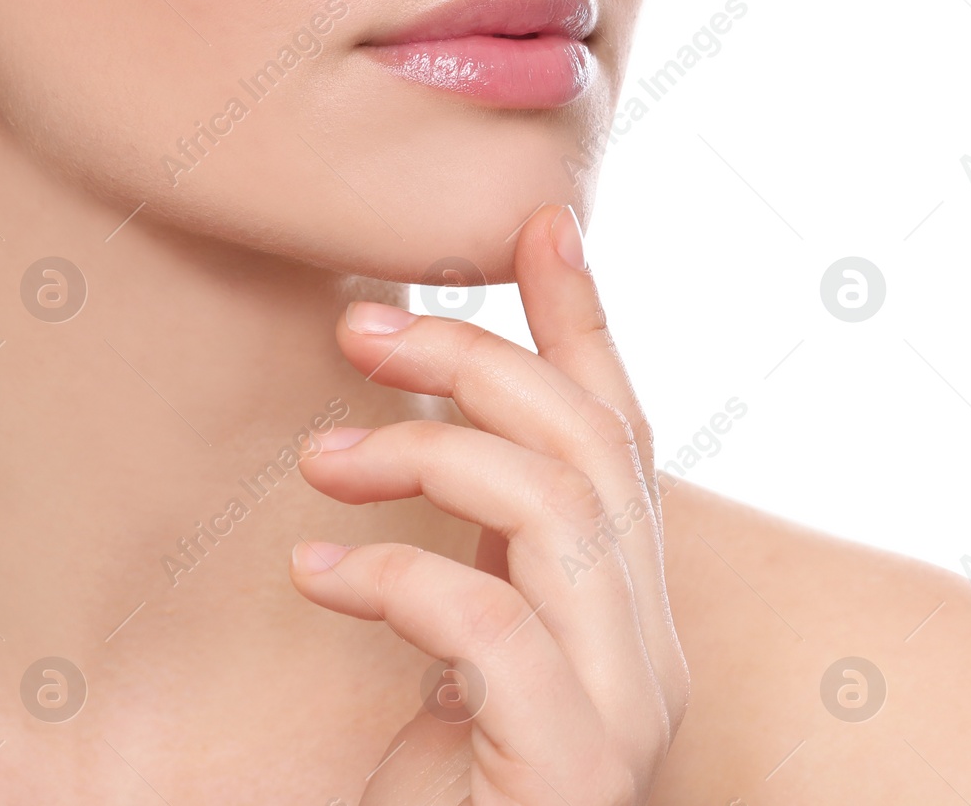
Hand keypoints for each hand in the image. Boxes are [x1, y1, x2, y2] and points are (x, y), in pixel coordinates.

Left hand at [290, 204, 688, 804]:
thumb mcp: (459, 638)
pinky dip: (401, 578)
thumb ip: (477, 537)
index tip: (536, 221)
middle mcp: (651, 639)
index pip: (625, 425)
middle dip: (475, 360)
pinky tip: (319, 576)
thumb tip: (426, 416)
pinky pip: (497, 628)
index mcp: (627, 598)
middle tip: (356, 326)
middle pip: (591, 443)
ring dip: (431, 454)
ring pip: (563, 510)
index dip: (584, 317)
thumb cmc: (446, 788)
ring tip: (321, 459)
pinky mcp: (579, 767)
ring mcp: (630, 706)